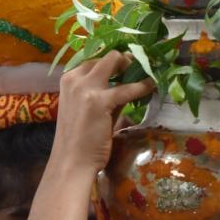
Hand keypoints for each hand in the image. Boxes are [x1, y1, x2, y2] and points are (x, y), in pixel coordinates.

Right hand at [53, 51, 154, 175]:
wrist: (73, 162)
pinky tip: (151, 86)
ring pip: (114, 61)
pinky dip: (141, 86)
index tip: (127, 66)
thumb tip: (127, 86)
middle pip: (105, 57)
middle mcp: (74, 79)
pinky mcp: (99, 101)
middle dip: (124, 59)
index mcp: (68, 80)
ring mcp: (85, 88)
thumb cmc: (80, 142)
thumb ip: (106, 97)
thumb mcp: (90, 112)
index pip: (94, 61)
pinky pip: (126, 88)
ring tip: (147, 72)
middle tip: (140, 67)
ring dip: (133, 66)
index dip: (113, 63)